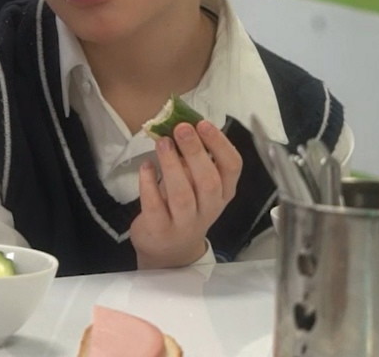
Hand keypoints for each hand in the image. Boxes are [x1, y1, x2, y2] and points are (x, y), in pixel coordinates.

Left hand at [130, 120, 241, 269]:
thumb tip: (182, 125)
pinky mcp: (160, 229)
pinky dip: (149, 184)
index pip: (232, 168)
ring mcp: (184, 223)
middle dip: (196, 152)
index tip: (203, 124)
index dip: (220, 144)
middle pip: (209, 181)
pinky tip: (145, 166)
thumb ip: (194, 161)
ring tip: (163, 142)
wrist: (170, 253)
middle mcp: (208, 209)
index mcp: (223, 193)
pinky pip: (155, 206)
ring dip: (172, 166)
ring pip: (183, 195)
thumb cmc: (185, 209)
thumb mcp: (197, 186)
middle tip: (181, 128)